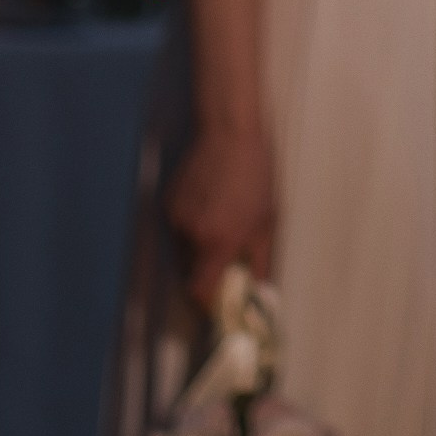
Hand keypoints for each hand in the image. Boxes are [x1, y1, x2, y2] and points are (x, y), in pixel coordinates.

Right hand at [169, 122, 274, 317]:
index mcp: (218, 242)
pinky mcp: (169, 201)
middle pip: (191, 270)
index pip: (199, 290)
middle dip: (206, 270)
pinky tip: (209, 203)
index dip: (206, 301)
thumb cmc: (256, 178)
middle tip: (225, 258)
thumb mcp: (266, 222)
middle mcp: (192, 234)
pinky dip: (191, 225)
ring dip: (199, 246)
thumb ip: (260, 261)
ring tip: (220, 221)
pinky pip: (178, 226)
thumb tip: (258, 290)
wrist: (231, 134)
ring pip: (184, 248)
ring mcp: (177, 217)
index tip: (217, 301)